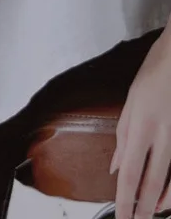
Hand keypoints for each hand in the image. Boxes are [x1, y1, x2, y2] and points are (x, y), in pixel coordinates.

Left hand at [112, 28, 170, 218]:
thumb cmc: (153, 76)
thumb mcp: (131, 103)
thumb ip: (123, 137)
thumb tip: (116, 166)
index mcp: (141, 128)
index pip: (129, 173)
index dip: (124, 199)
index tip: (121, 217)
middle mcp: (162, 138)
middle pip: (151, 182)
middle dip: (141, 208)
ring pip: (170, 181)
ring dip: (159, 200)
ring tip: (148, 214)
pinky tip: (167, 196)